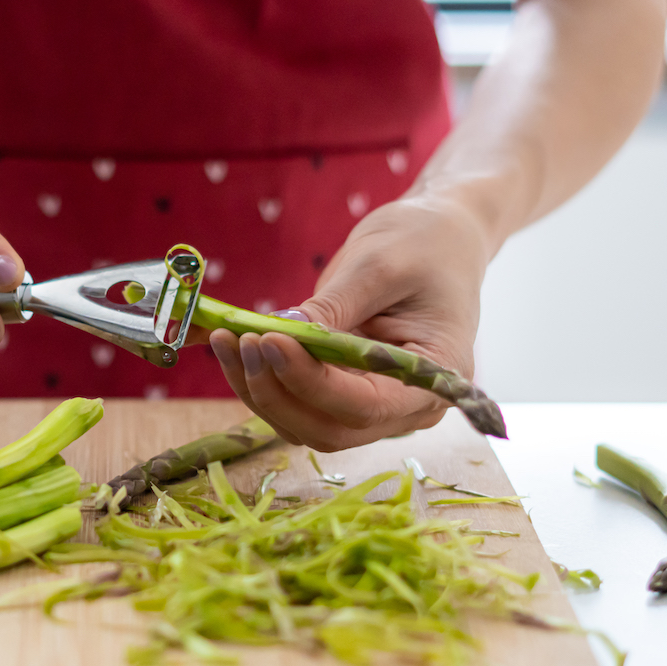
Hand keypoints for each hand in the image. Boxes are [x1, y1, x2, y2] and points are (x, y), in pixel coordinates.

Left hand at [209, 195, 491, 450]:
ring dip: (259, 389)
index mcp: (436, 378)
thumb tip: (281, 332)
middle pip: (330, 428)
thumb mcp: (380, 264)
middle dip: (277, 391)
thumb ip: (333, 306)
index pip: (365, 404)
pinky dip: (261, 381)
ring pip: (305, 424)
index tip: (268, 340)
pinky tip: (233, 346)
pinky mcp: (344, 393)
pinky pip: (297, 404)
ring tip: (227, 339)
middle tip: (240, 340)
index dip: (310, 381)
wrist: (439, 237)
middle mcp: (407, 406)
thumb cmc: (425, 243)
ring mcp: (374, 405)